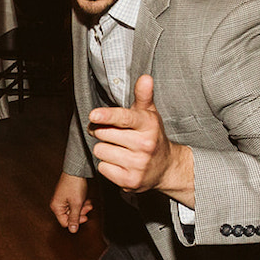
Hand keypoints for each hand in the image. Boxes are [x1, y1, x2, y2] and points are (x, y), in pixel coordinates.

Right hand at [50, 172, 92, 231]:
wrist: (76, 170)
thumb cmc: (74, 185)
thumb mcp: (76, 204)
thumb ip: (74, 218)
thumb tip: (72, 230)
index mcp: (56, 207)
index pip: (65, 222)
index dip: (76, 221)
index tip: (85, 217)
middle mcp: (57, 204)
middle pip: (70, 216)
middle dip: (80, 213)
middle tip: (87, 208)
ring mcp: (62, 199)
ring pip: (73, 209)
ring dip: (82, 207)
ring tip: (88, 203)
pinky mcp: (67, 195)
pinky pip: (74, 203)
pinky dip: (81, 202)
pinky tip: (86, 199)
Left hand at [87, 74, 192, 201]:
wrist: (166, 167)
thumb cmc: (152, 136)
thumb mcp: (150, 114)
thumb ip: (143, 96)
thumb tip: (145, 77)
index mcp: (149, 125)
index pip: (125, 118)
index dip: (107, 115)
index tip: (93, 115)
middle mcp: (145, 145)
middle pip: (104, 134)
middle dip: (103, 132)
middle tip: (114, 134)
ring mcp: (138, 165)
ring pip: (100, 151)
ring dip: (105, 149)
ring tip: (119, 150)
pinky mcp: (129, 181)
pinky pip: (102, 168)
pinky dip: (107, 165)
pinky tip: (120, 163)